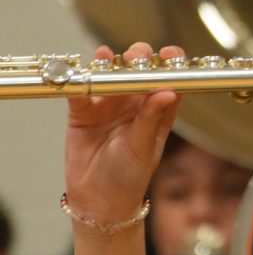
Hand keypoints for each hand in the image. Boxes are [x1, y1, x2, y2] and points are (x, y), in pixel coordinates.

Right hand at [64, 43, 181, 220]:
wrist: (98, 200)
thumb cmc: (129, 176)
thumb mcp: (144, 146)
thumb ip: (152, 118)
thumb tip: (169, 92)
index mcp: (157, 111)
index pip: (167, 80)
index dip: (169, 63)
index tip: (169, 54)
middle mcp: (134, 103)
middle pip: (137, 71)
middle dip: (138, 58)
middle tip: (136, 57)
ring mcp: (108, 105)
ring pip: (109, 75)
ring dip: (109, 63)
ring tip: (108, 58)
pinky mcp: (83, 112)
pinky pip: (81, 91)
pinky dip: (81, 79)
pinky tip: (84, 72)